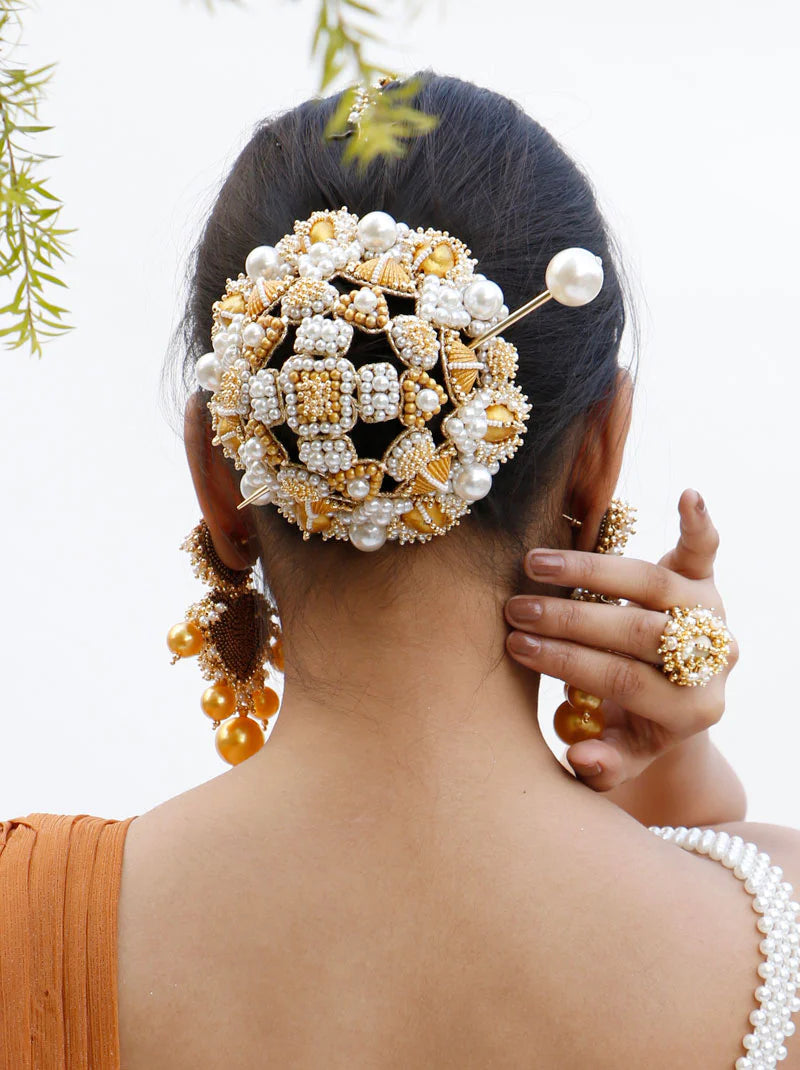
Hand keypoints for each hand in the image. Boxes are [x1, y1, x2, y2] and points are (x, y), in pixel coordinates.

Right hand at [503, 489, 738, 791]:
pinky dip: (697, 522)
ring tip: (535, 564)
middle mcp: (711, 658)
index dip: (568, 663)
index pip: (624, 679)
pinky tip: (688, 495)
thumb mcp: (623, 757)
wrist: (679, 701)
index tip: (518, 647)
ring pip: (652, 583)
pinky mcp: (706, 579)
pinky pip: (704, 549)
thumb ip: (604, 763)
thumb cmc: (637, 728)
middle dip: (571, 619)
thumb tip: (579, 757)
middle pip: (639, 631)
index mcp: (692, 710)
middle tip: (517, 609)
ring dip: (590, 570)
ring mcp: (711, 613)